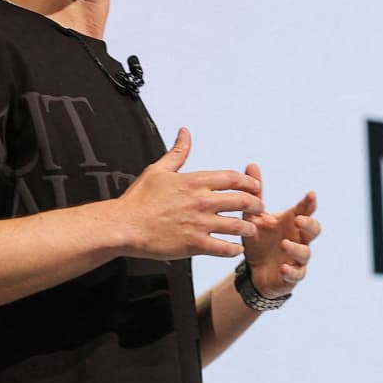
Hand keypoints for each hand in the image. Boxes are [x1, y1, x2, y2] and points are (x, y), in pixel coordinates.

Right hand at [114, 127, 263, 259]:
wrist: (124, 226)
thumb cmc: (138, 199)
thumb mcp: (158, 170)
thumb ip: (177, 152)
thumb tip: (185, 133)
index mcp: (195, 182)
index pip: (233, 178)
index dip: (249, 183)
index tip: (255, 187)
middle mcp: (202, 201)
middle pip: (242, 201)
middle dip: (255, 205)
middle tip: (259, 209)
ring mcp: (200, 224)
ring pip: (237, 226)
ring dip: (248, 228)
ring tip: (250, 230)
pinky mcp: (195, 244)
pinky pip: (223, 248)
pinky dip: (233, 249)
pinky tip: (236, 249)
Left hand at [240, 163, 319, 297]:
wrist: (255, 271)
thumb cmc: (259, 240)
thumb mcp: (254, 216)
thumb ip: (255, 194)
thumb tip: (252, 164)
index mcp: (291, 222)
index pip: (305, 210)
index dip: (309, 202)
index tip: (311, 194)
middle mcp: (298, 238)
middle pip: (314, 229)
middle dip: (309, 224)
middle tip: (298, 220)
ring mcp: (297, 258)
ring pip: (306, 252)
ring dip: (297, 248)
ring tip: (284, 244)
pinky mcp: (292, 275)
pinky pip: (297, 274)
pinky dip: (291, 271)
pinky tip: (283, 267)